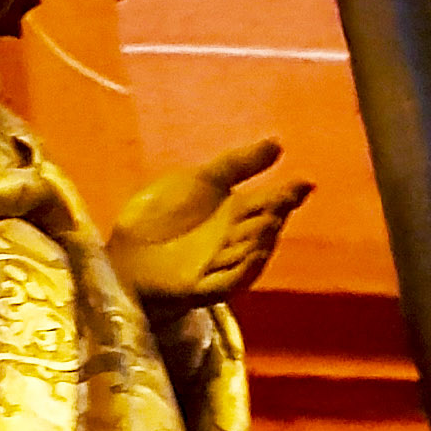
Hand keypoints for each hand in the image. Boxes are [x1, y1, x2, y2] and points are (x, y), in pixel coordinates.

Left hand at [105, 134, 308, 306]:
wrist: (125, 250)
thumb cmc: (160, 214)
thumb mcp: (200, 179)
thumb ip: (238, 164)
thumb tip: (278, 143)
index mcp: (237, 211)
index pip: (271, 202)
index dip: (288, 194)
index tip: (305, 183)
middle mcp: (236, 239)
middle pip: (264, 226)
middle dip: (274, 214)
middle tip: (280, 200)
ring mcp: (223, 265)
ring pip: (252, 252)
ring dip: (262, 238)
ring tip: (270, 220)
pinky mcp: (205, 287)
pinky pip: (232, 278)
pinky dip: (245, 267)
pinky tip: (254, 251)